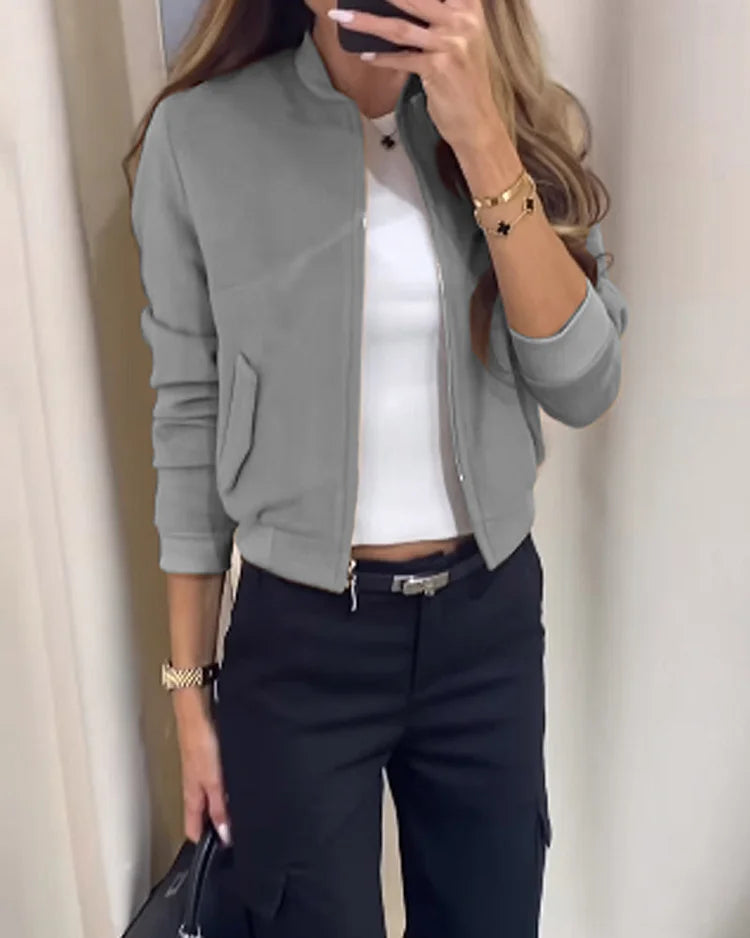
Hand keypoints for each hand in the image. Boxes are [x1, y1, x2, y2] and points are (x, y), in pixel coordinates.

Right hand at [173, 692, 231, 845]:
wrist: (196, 709)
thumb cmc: (200, 741)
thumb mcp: (214, 780)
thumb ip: (220, 807)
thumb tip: (225, 835)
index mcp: (193, 796)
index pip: (194, 830)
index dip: (206, 844)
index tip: (220, 858)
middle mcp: (196, 786)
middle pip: (203, 814)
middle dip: (217, 827)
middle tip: (235, 839)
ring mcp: (202, 771)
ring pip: (211, 797)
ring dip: (223, 807)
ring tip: (240, 816)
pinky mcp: (209, 757)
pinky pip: (218, 781)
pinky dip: (226, 789)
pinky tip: (238, 787)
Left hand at [328, 0, 505, 152]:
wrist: (477, 121)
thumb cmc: (465, 81)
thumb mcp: (462, 40)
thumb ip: (441, 17)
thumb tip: (403, 5)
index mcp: (469, 8)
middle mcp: (462, 21)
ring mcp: (451, 44)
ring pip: (400, 28)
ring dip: (366, 22)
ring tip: (342, 16)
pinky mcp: (439, 68)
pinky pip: (401, 59)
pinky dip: (381, 57)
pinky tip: (365, 54)